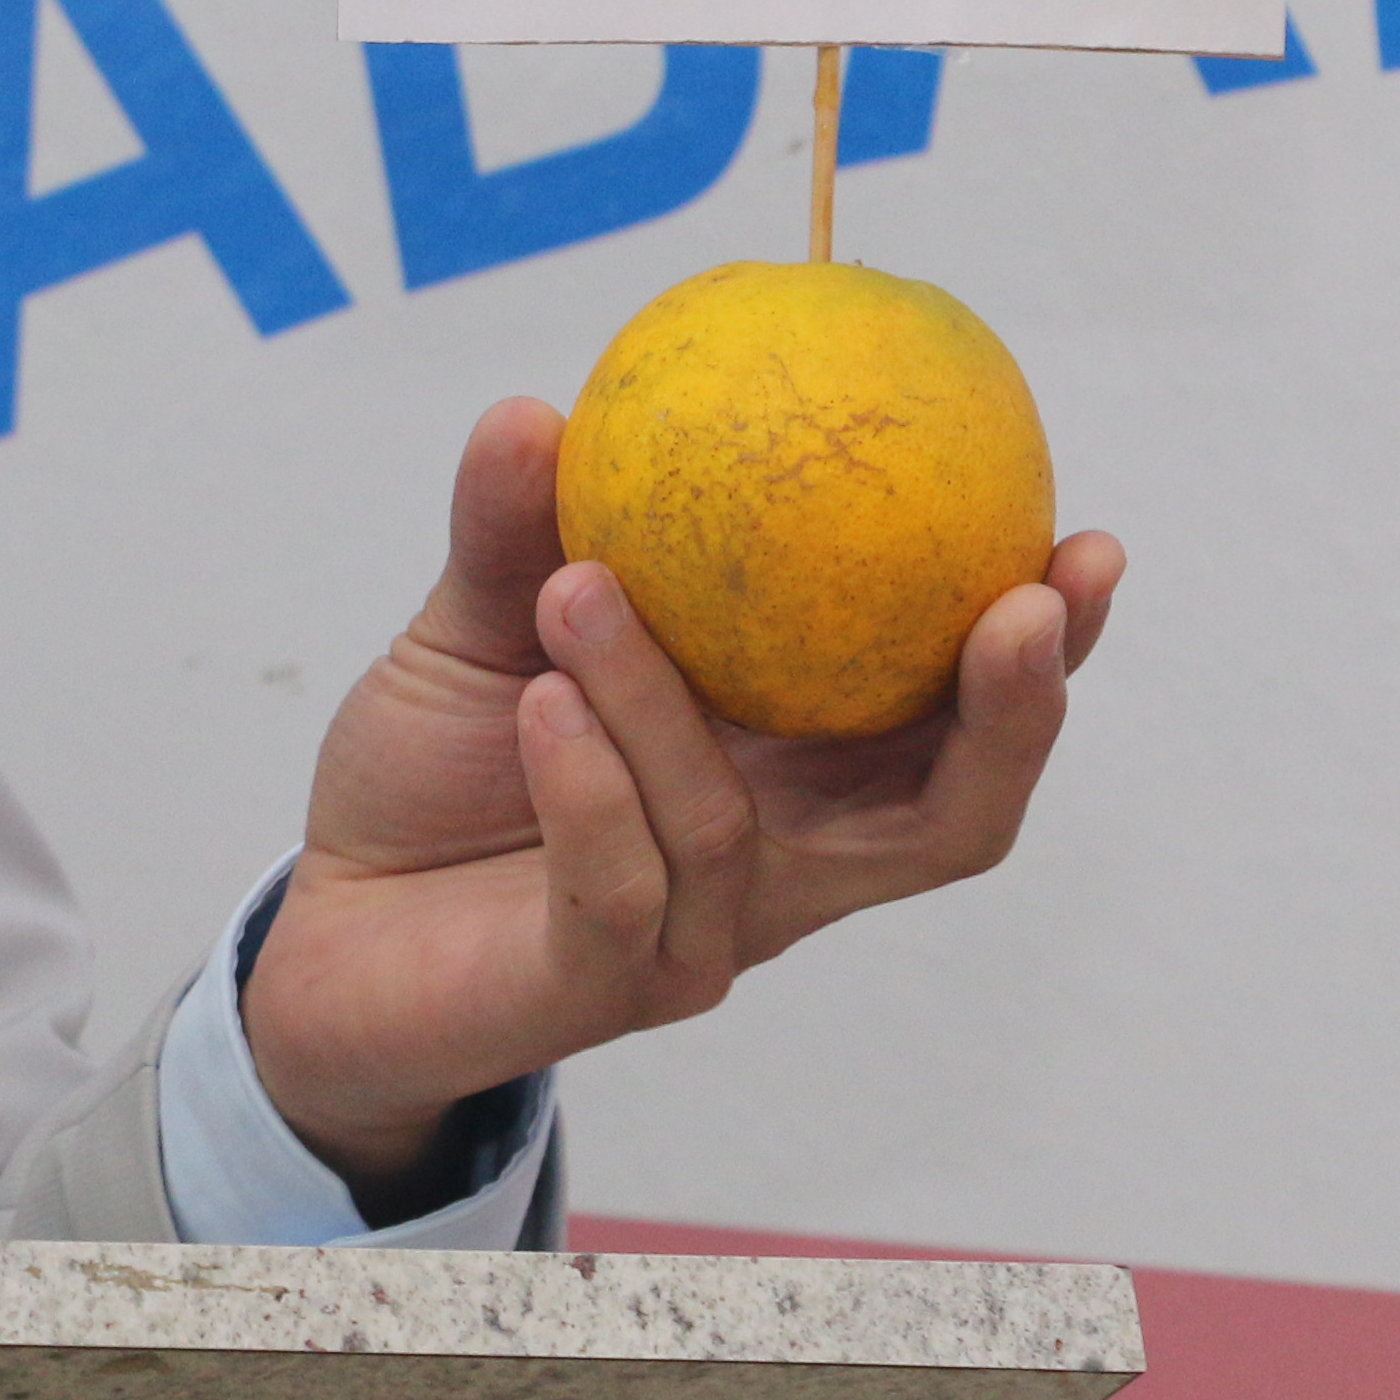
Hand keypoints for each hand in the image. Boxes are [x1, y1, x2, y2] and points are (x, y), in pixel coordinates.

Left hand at [238, 396, 1125, 1202]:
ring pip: (732, 826)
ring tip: (579, 583)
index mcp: (793, 774)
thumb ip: (516, 532)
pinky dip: (585, 786)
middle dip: (1009, 716)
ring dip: (658, 695)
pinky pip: (619, 885)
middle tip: (1013, 601)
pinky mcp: (598, 991)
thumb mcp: (483, 628)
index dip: (1037, 654)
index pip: (950, 724)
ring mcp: (698, 940)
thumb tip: (537, 408)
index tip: (1080, 544)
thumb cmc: (438, 773)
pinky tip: (540, 703)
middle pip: (952, 817)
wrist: (318, 923)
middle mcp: (778, 866)